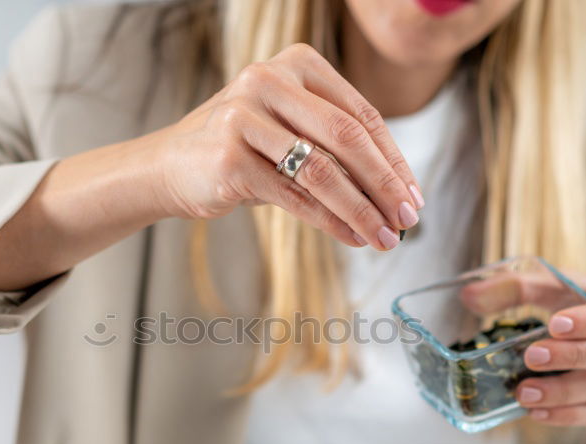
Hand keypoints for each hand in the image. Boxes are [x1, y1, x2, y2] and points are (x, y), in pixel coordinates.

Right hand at [151, 43, 422, 250]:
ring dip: (361, 210)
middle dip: (385, 184)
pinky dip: (330, 221)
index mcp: (296, 64)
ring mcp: (245, 117)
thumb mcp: (292, 134)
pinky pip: (294, 196)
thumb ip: (337, 149)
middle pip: (348, 138)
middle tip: (409, 218)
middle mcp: (269, 80)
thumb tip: (396, 194)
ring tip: (385, 237)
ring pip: (323, 171)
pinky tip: (352, 237)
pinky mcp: (229, 159)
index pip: (361, 115)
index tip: (414, 195)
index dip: (394, 159)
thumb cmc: (243, 150)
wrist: (171, 166)